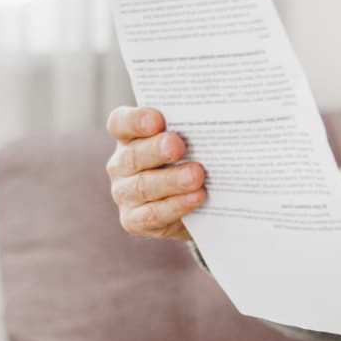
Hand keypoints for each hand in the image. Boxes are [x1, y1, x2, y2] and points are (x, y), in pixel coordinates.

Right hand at [105, 106, 205, 239]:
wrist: (197, 207)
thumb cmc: (193, 161)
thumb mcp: (192, 142)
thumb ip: (194, 130)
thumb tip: (219, 122)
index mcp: (130, 137)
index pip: (121, 123)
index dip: (136, 120)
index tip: (157, 120)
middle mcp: (122, 164)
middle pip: (133, 156)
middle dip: (156, 150)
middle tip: (177, 146)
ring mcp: (124, 193)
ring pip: (143, 187)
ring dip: (171, 181)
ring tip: (196, 175)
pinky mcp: (134, 220)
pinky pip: (152, 214)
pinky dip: (176, 206)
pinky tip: (196, 198)